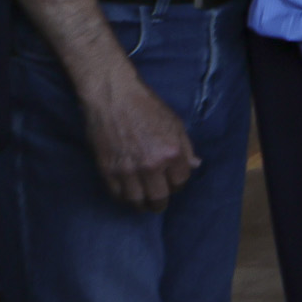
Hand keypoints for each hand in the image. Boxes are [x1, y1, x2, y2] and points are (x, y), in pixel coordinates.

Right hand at [84, 73, 195, 208]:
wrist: (113, 97)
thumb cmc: (147, 106)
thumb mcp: (175, 123)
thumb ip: (186, 148)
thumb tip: (195, 166)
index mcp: (171, 153)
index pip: (180, 182)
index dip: (178, 184)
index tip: (172, 182)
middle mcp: (150, 165)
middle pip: (159, 198)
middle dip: (161, 202)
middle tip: (159, 202)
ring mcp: (127, 170)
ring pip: (137, 201)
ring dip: (142, 204)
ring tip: (143, 200)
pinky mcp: (107, 170)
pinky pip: (117, 195)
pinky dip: (124, 198)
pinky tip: (128, 193)